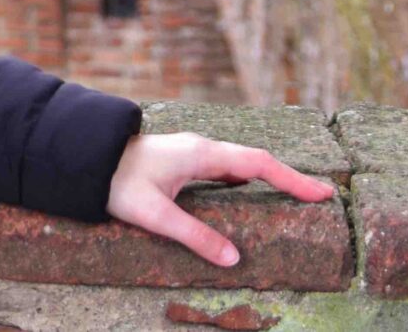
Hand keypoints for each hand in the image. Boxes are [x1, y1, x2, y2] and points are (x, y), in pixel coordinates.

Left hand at [103, 130, 337, 266]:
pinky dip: (248, 179)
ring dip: (270, 177)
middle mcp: (202, 149)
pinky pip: (226, 169)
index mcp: (202, 155)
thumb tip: (234, 259)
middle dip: (290, 178)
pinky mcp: (185, 161)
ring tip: (295, 196)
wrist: (86, 157)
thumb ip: (194, 235)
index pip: (259, 164)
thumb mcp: (156, 215)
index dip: (292, 179)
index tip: (321, 193)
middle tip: (320, 197)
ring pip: (242, 163)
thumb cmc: (118, 183)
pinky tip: (250, 192)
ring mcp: (194, 153)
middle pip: (257, 161)